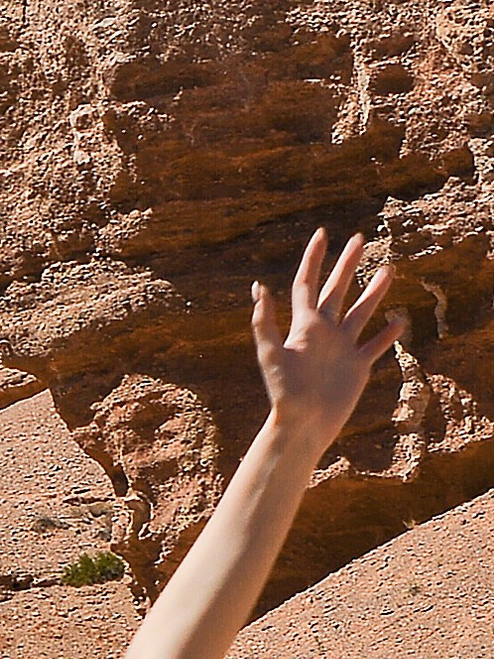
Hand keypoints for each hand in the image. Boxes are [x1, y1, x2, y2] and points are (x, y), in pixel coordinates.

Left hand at [253, 228, 405, 449]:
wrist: (302, 424)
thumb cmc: (284, 393)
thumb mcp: (270, 354)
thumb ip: (265, 321)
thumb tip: (259, 288)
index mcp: (304, 326)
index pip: (308, 283)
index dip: (314, 258)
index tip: (322, 234)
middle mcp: (324, 333)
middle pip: (337, 290)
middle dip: (347, 264)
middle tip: (360, 239)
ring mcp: (342, 349)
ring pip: (361, 313)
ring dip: (373, 293)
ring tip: (388, 269)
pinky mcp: (357, 367)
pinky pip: (374, 346)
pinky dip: (387, 334)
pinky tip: (399, 320)